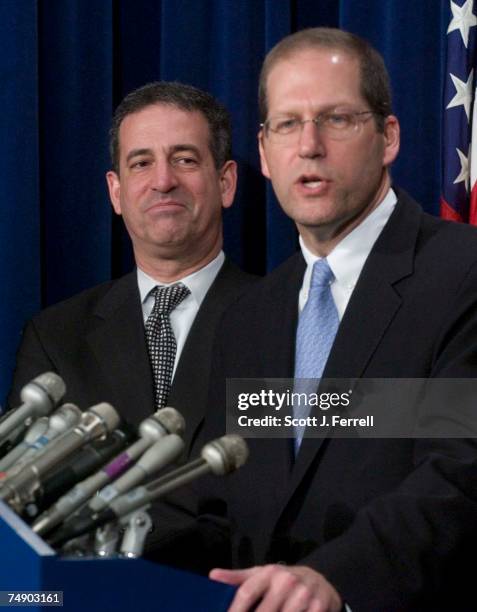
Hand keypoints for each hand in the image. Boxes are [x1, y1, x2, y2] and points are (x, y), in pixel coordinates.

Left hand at [209, 564, 341, 611]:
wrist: (318, 580)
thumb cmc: (281, 581)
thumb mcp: (260, 575)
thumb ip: (237, 578)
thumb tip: (212, 575)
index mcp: (269, 572)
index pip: (246, 592)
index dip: (235, 611)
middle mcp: (287, 581)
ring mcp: (304, 594)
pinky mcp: (319, 607)